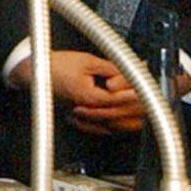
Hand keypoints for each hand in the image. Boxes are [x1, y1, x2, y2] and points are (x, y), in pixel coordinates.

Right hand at [10, 52, 142, 135]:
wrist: (36, 74)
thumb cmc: (56, 67)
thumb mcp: (86, 60)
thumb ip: (110, 68)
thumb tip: (130, 68)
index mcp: (89, 98)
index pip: (120, 100)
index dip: (136, 94)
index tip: (149, 88)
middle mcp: (88, 111)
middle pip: (120, 116)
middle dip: (138, 108)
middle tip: (153, 100)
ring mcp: (84, 118)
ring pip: (114, 126)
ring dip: (131, 120)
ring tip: (146, 112)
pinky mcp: (82, 119)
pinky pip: (104, 129)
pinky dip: (118, 126)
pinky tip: (127, 124)